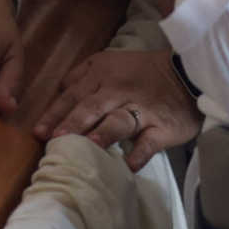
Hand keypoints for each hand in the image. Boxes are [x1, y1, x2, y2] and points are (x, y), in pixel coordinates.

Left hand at [31, 47, 197, 172]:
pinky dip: (140, 153)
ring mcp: (142, 110)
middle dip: (72, 125)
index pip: (73, 95)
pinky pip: (150, 141)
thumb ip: (82, 75)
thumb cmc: (143, 72)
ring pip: (118, 122)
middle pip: (91, 108)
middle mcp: (119, 91)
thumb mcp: (110, 62)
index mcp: (102, 75)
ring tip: (88, 147)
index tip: (39, 132)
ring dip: (103, 134)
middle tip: (55, 142)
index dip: (56, 114)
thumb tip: (59, 90)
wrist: (189, 73)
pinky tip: (129, 166)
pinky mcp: (163, 128)